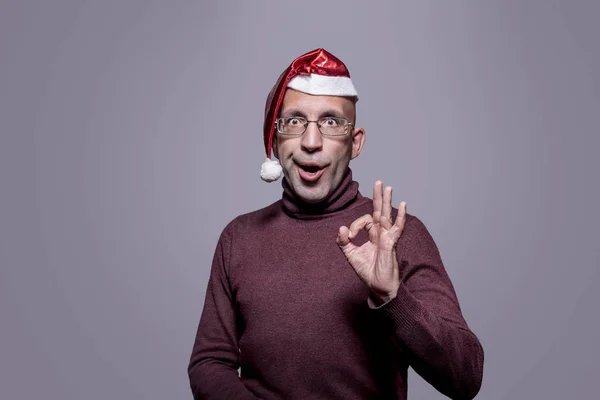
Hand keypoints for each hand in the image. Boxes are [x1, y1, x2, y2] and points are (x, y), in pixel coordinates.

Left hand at [336, 181, 406, 303]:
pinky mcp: (391, 244)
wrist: (379, 287)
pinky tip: (403, 205)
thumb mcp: (351, 255)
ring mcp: (387, 238)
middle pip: (380, 211)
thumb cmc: (368, 272)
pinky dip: (400, 216)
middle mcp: (381, 234)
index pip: (365, 221)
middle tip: (379, 182)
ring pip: (387, 216)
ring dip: (387, 201)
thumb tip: (341, 228)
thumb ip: (344, 242)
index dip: (355, 225)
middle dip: (378, 197)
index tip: (349, 235)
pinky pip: (397, 228)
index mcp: (373, 235)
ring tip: (388, 187)